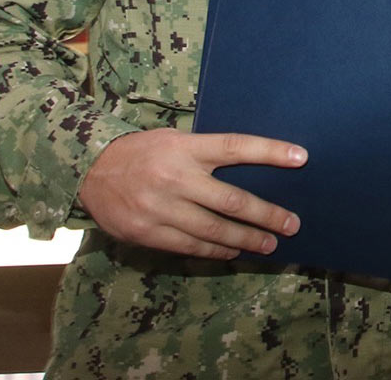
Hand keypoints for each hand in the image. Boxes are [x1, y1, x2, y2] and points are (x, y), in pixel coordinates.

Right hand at [78, 128, 306, 258]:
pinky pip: (191, 246)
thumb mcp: (174, 139)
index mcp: (185, 147)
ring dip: (246, 239)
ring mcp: (161, 208)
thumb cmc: (142, 152)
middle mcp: (176, 177)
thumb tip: (251, 167)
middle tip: (291, 224)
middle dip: (266, 214)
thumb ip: (205, 153)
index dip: (270, 152)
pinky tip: (233, 250)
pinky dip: (216, 250)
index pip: (235, 147)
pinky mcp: (149, 233)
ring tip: (269, 243)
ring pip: (213, 230)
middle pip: (231, 200)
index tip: (300, 157)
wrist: (90, 171)